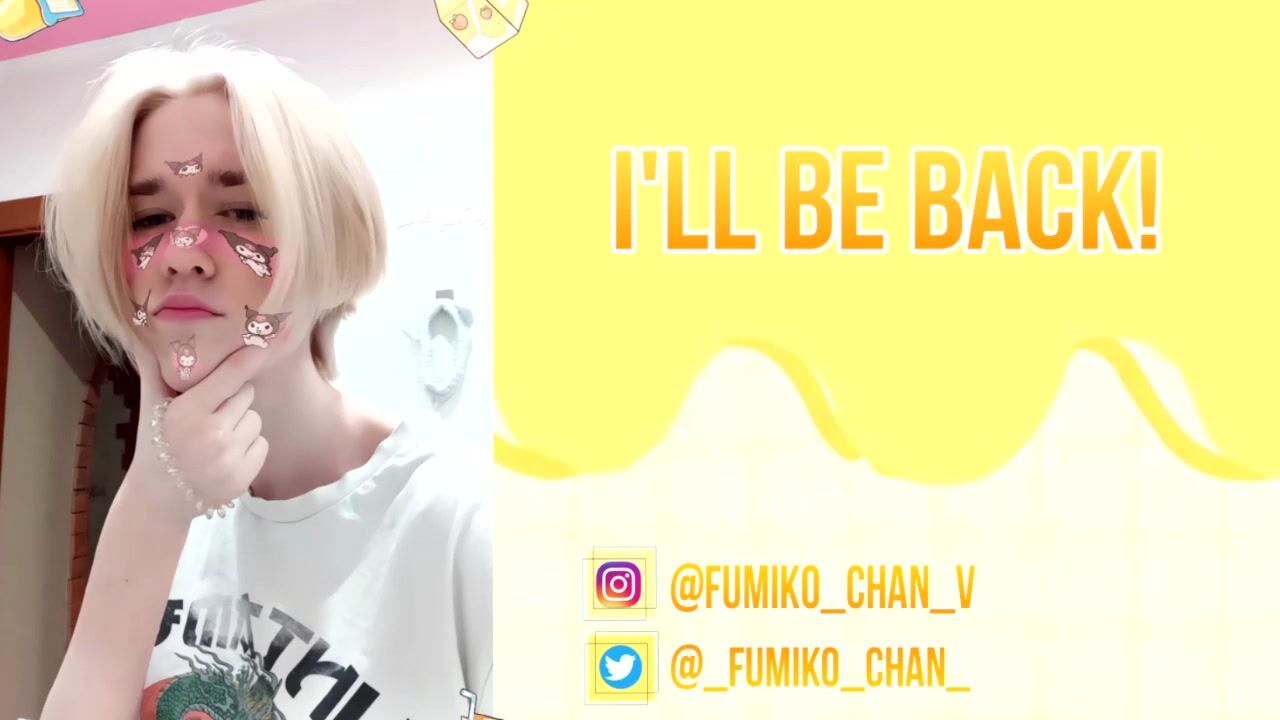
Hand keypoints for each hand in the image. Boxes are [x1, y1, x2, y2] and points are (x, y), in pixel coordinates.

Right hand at [124, 339, 270, 525]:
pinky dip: (249, 447)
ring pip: (256, 420)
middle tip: (212, 413)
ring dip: (242, 424)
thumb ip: (152, 371)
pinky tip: (226, 455)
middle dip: (233, 400)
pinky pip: (262, 445)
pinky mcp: (243, 477)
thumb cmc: (155, 445)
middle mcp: (212, 434)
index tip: (267, 340)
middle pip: (246, 395)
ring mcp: (229, 458)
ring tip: (217, 437)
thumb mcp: (150, 408)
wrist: (158, 499)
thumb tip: (141, 337)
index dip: (249, 357)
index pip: (230, 376)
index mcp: (188, 412)